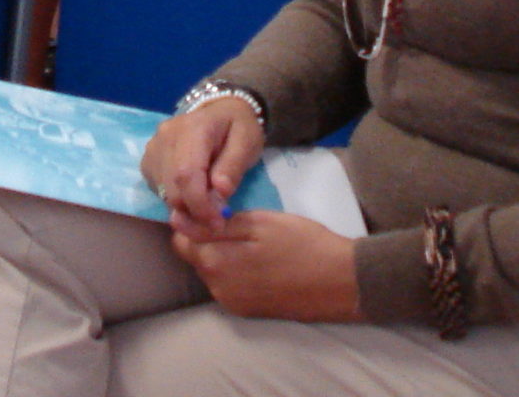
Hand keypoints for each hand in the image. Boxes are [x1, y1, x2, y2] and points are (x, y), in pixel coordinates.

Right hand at [142, 96, 265, 233]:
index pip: (186, 173)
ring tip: (208, 207)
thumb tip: (219, 192)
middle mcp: (165, 136)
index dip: (199, 205)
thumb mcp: (247, 142)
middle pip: (171, 187)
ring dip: (185, 208)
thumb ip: (233, 166)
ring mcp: (153, 147)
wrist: (221, 109)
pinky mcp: (149, 159)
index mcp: (193, 128)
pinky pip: (158, 189)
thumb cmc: (238, 126)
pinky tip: (193, 194)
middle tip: (216, 222)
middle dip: (193, 212)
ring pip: (163, 192)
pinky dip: (175, 200)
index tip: (217, 223)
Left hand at [170, 212, 363, 321]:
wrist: (341, 283)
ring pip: (210, 271)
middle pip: (194, 257)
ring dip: (220, 254)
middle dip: (206, 238)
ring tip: (248, 239)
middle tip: (234, 220)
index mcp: (216, 263)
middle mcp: (217, 289)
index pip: (180, 240)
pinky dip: (233, 270)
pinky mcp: (248, 311)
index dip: (192, 220)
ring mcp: (233, 303)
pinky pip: (227, 285)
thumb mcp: (259, 222)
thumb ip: (215, 224)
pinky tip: (256, 259)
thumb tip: (177, 220)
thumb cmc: (302, 243)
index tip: (211, 207)